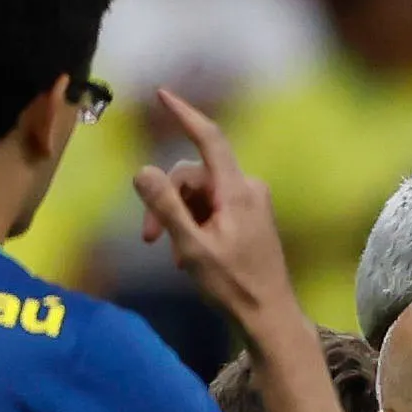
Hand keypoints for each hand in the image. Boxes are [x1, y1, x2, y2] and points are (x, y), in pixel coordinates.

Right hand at [133, 90, 301, 328]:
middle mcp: (247, 189)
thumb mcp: (192, 247)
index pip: (209, 139)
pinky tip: (190, 255)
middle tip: (149, 239)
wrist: (270, 317)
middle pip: (191, 175)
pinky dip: (194, 225)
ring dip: (178, 218)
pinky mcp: (248, 217)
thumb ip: (166, 207)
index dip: (185, 114)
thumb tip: (141, 170)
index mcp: (238, 191)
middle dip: (166, 201)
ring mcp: (250, 203)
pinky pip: (210, 207)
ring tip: (177, 256)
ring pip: (197, 194)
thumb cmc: (233, 285)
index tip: (163, 94)